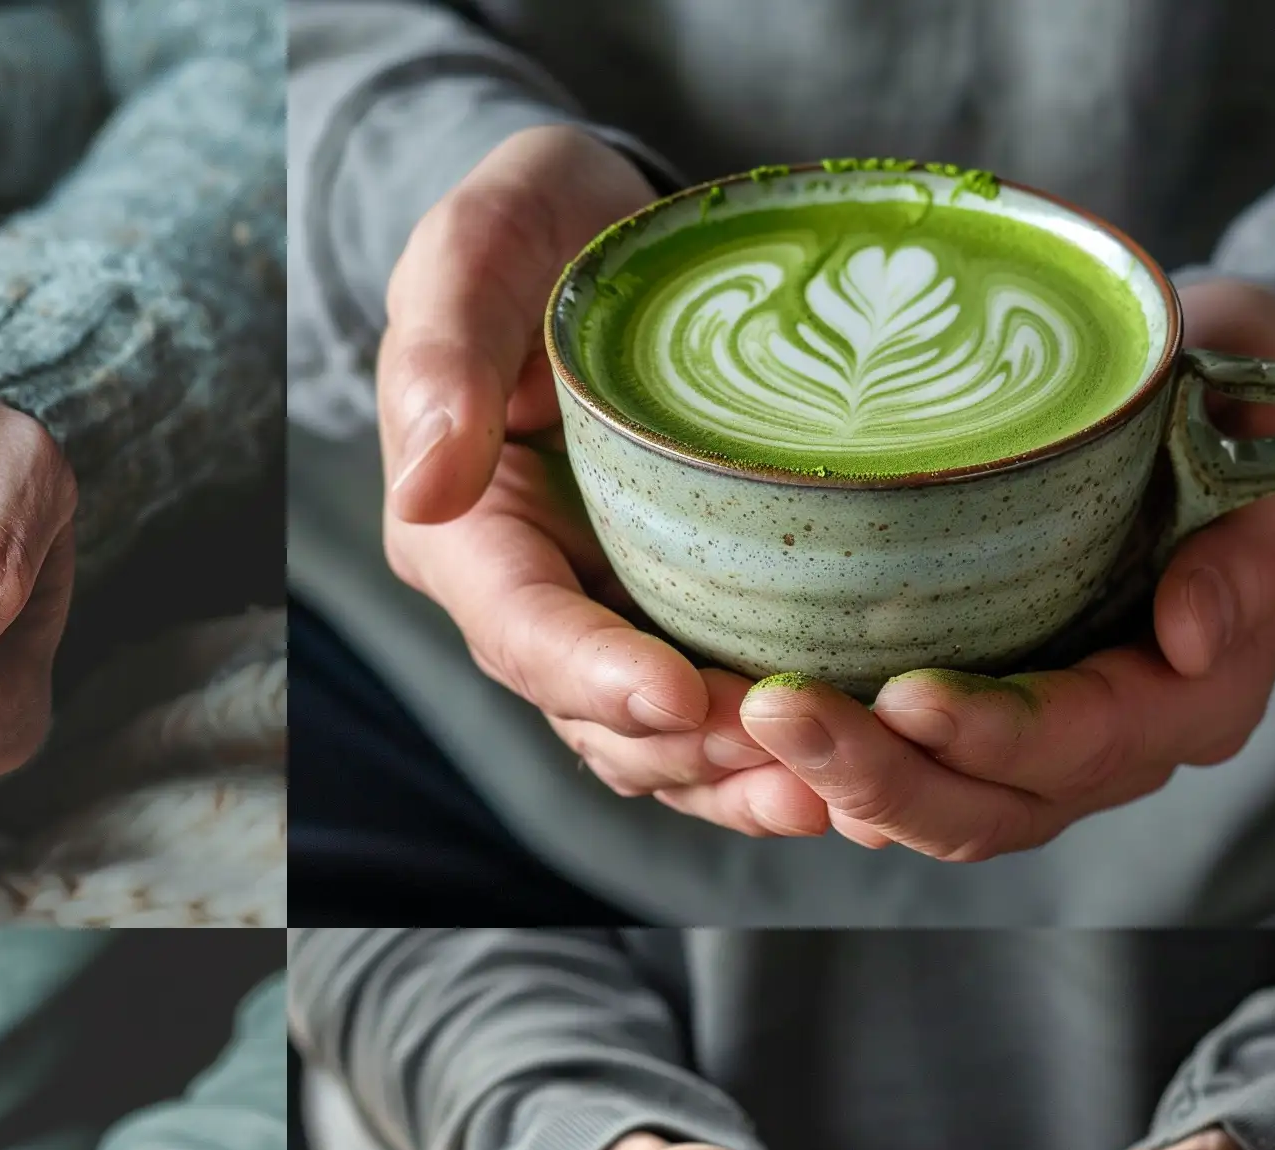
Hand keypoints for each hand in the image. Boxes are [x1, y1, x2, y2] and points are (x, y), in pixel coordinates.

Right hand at [377, 129, 834, 838]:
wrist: (596, 235)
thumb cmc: (529, 231)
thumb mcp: (476, 253)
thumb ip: (442, 357)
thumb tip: (424, 490)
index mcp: (462, 533)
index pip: (521, 630)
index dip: (595, 677)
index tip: (678, 697)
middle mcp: (527, 600)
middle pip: (594, 714)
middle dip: (688, 750)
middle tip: (789, 764)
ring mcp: (603, 620)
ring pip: (656, 742)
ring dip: (734, 780)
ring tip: (829, 793)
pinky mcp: (673, 620)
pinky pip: (712, 716)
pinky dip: (769, 756)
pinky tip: (849, 774)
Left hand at [738, 279, 1274, 857]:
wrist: (1235, 438)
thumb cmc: (1254, 426)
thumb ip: (1252, 543)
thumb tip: (1191, 637)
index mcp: (1194, 697)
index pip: (1083, 741)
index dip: (995, 732)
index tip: (908, 697)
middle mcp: (1115, 752)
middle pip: (985, 807)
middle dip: (876, 773)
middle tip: (774, 713)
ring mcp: (1041, 758)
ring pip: (931, 809)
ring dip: (834, 779)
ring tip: (748, 723)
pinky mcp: (979, 738)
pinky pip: (900, 779)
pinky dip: (822, 771)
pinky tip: (743, 733)